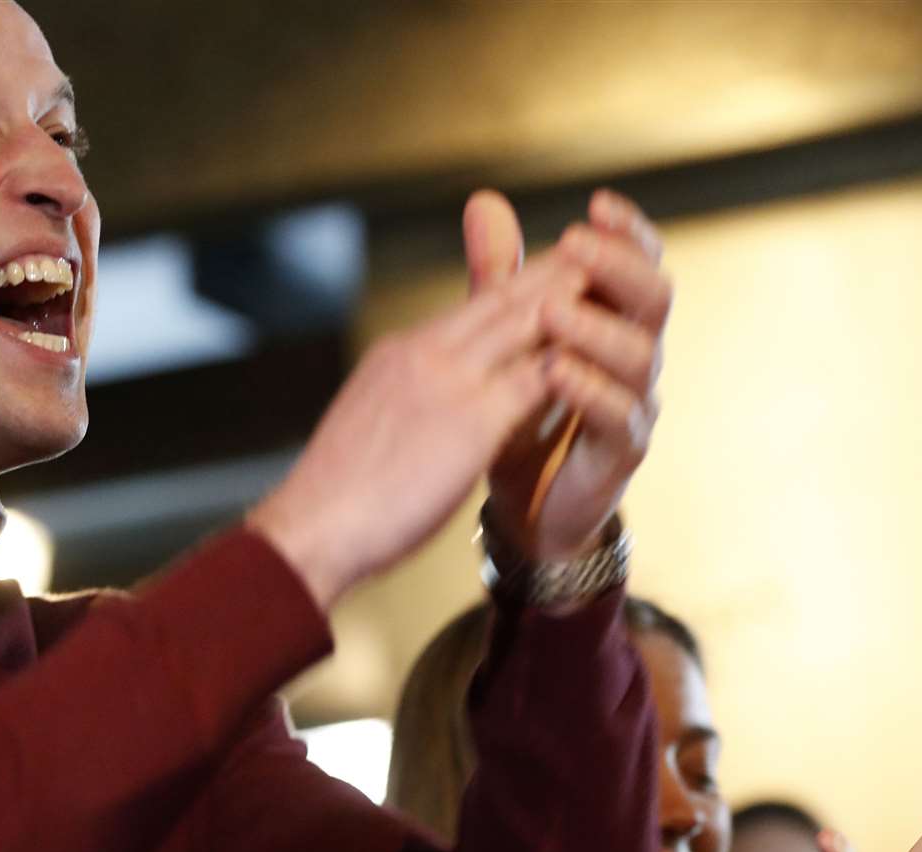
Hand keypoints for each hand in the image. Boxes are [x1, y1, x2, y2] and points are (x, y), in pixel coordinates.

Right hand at [248, 250, 586, 608]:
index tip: (550, 273)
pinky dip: (569, 360)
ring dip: (570, 301)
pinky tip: (601, 354)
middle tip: (597, 251)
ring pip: (522, 325)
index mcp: (399, 355)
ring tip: (612, 282)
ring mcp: (447, 383)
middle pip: (501, 301)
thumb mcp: (370, 424)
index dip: (516, 288)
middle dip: (552, 274)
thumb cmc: (333, 496)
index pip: (471, 310)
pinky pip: (535, 380)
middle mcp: (423, 353)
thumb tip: (415, 405)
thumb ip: (403, 400)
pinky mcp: (470, 421)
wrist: (308, 529)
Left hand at [466, 189, 672, 559]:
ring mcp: (635, 404)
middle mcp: (636, 355)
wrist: (521, 504)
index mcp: (614, 319)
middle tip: (575, 244)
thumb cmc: (519, 412)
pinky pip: (619, 416)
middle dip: (617, 267)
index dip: (628, 233)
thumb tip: (483, 200)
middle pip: (654, 297)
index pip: (638, 263)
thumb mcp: (503, 338)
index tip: (597, 205)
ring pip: (640, 355)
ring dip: (596, 327)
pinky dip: (589, 390)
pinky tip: (554, 371)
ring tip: (551, 311)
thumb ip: (499, 276)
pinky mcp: (621, 452)